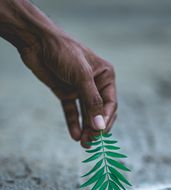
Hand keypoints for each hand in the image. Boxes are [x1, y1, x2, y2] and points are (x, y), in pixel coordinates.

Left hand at [19, 31, 116, 147]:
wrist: (38, 42)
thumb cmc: (64, 52)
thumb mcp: (82, 77)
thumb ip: (92, 102)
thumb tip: (100, 126)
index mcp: (105, 76)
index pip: (110, 103)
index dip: (106, 120)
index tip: (100, 134)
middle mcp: (94, 84)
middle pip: (99, 111)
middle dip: (96, 128)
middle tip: (91, 143)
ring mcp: (80, 89)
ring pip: (86, 114)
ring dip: (86, 129)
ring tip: (84, 144)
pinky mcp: (66, 93)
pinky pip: (72, 111)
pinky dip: (74, 123)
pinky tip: (75, 135)